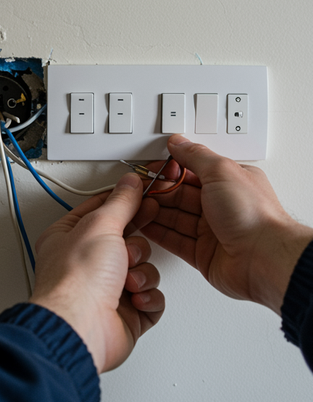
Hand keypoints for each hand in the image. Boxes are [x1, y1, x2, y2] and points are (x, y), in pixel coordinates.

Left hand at [29, 173, 165, 372]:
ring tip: (127, 280)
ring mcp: (106, 289)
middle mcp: (85, 264)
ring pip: (143, 269)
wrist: (81, 326)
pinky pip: (151, 297)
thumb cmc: (77, 280)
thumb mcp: (100, 226)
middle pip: (127, 241)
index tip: (146, 195)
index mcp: (68, 239)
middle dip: (134, 245)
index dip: (124, 202)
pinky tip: (135, 298)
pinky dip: (148, 297)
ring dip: (141, 273)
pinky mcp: (126, 313)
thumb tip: (129, 184)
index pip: (100, 211)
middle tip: (132, 247)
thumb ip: (120, 203)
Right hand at [133, 135, 312, 313]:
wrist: (264, 259)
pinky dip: (158, 232)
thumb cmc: (253, 216)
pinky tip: (144, 225)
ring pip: (174, 217)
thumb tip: (179, 142)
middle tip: (137, 189)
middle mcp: (221, 207)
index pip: (192, 172)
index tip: (150, 169)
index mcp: (230, 183)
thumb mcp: (222, 171)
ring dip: (154, 211)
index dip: (169, 170)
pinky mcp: (203, 254)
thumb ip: (196, 155)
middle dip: (157, 191)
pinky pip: (174, 240)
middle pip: (180, 195)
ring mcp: (211, 232)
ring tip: (136, 205)